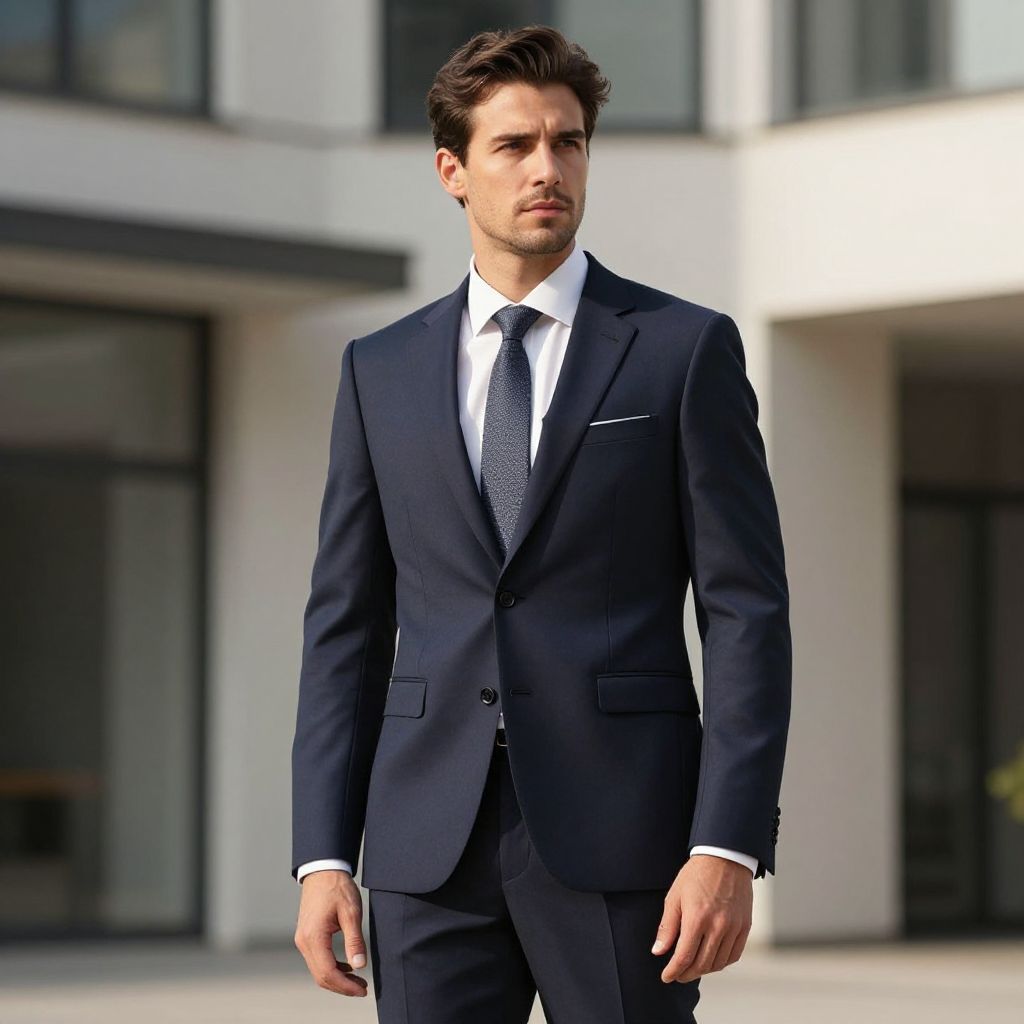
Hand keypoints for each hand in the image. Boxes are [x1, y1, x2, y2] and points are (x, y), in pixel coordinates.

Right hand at [294, 870, 368, 996]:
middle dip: (342, 987)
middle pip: (321, 976)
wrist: (323, 870)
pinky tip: (347, 967)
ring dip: (337, 979)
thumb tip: (359, 965)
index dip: (345, 986)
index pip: (328, 973)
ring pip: (318, 970)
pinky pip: (317, 960)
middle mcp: (304, 942)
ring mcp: (303, 940)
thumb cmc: (337, 887)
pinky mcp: (307, 936)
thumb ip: (354, 940)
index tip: (362, 989)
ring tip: (358, 981)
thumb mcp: (351, 912)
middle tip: (362, 989)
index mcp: (314, 937)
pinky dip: (331, 968)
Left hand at [651, 854, 752, 983]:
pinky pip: (733, 955)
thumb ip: (667, 927)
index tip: (666, 977)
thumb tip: (658, 952)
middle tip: (677, 975)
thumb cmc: (696, 875)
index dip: (673, 971)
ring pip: (718, 963)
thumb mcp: (675, 896)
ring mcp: (734, 927)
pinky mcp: (745, 926)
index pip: (684, 956)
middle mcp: (717, 925)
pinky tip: (711, 960)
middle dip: (686, 974)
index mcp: (697, 917)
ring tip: (692, 968)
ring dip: (703, 970)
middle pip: (701, 964)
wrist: (725, 857)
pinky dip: (721, 963)